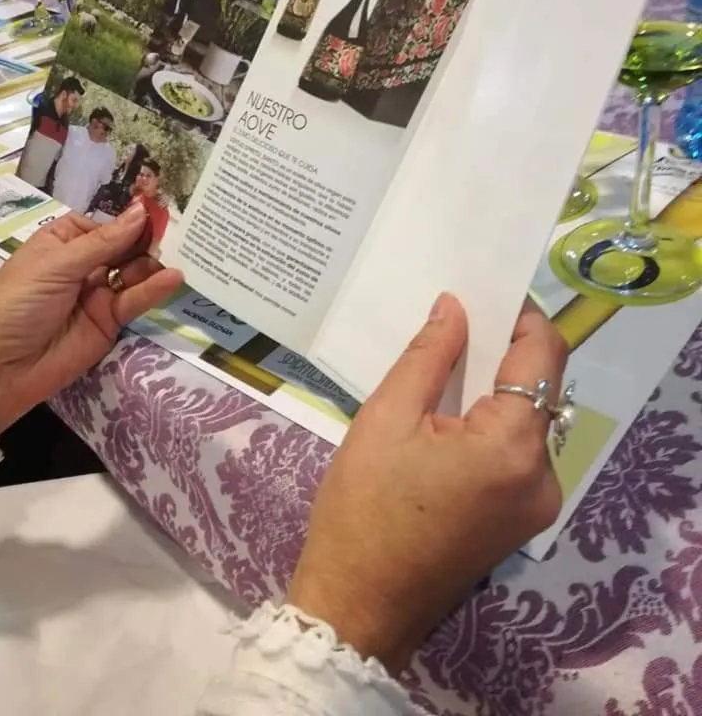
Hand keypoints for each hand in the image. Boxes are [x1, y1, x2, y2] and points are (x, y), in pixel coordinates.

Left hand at [0, 202, 181, 433]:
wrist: (0, 367)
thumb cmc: (19, 302)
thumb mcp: (57, 265)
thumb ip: (104, 242)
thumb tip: (141, 212)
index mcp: (62, 242)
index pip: (105, 224)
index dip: (130, 218)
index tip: (161, 208)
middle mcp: (83, 265)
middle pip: (123, 247)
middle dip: (148, 238)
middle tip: (181, 228)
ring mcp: (98, 293)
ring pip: (134, 273)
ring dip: (155, 262)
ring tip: (182, 251)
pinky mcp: (111, 321)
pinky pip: (135, 301)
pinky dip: (155, 289)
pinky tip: (173, 277)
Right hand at [288, 294, 565, 672]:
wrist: (357, 607)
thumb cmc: (362, 509)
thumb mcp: (385, 419)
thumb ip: (428, 355)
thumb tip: (454, 306)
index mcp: (513, 448)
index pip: (543, 354)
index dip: (519, 315)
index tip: (483, 293)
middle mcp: (543, 475)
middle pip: (541, 387)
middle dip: (503, 350)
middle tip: (455, 324)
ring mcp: (537, 503)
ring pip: (530, 419)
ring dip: (496, 389)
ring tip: (445, 368)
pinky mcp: (521, 520)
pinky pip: (518, 452)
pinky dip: (492, 424)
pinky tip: (449, 417)